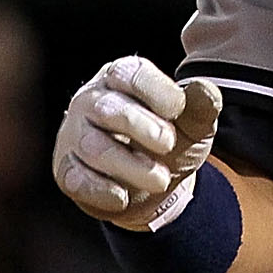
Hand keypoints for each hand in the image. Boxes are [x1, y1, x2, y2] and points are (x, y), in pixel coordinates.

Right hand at [52, 56, 221, 230]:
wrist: (152, 183)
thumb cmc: (170, 139)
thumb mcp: (193, 122)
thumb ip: (201, 105)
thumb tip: (206, 90)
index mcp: (121, 76)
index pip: (130, 74)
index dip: (157, 92)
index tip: (178, 111)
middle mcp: (91, 100)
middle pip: (107, 109)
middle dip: (141, 127)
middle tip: (168, 143)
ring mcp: (75, 135)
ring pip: (93, 147)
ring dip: (129, 165)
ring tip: (160, 180)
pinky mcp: (66, 170)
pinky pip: (75, 178)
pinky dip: (101, 190)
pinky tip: (123, 197)